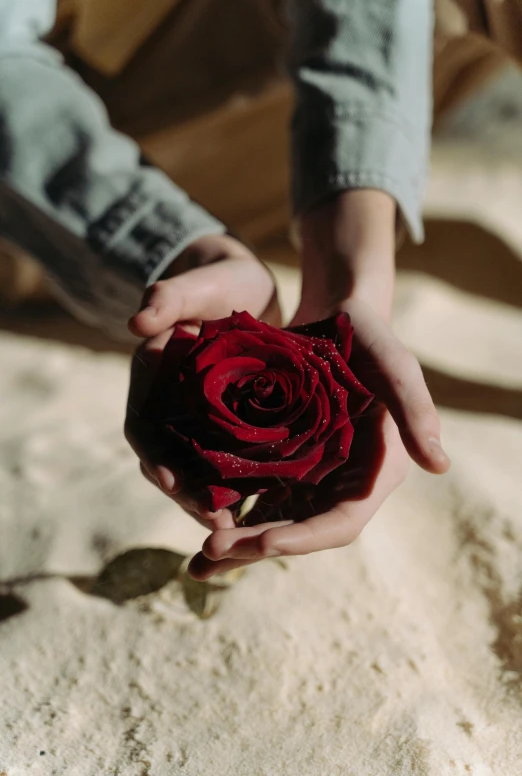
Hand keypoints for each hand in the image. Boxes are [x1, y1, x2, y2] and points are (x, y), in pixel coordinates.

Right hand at [124, 233, 279, 531]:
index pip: (144, 427)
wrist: (245, 288)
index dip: (155, 458)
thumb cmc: (220, 280)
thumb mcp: (199, 282)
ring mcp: (197, 420)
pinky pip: (226, 465)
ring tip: (240, 530)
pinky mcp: (227, 428)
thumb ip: (169, 296)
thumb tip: (135, 321)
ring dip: (212, 501)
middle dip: (189, 496)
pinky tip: (263, 510)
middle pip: (170, 462)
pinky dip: (238, 487)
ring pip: (198, 471)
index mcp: (152, 378)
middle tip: (218, 523)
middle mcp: (170, 406)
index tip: (174, 485)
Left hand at [188, 191, 449, 578]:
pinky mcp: (282, 461)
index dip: (304, 538)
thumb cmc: (371, 339)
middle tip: (211, 552)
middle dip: (256, 547)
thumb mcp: (395, 366)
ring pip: (272, 521)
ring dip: (237, 544)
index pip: (341, 521)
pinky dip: (229, 511)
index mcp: (373, 472)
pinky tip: (195, 517)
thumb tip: (440, 466)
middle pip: (299, 531)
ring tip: (198, 563)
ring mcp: (309, 475)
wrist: (338, 319)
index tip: (263, 544)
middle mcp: (340, 482)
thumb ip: (416, 410)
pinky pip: (254, 495)